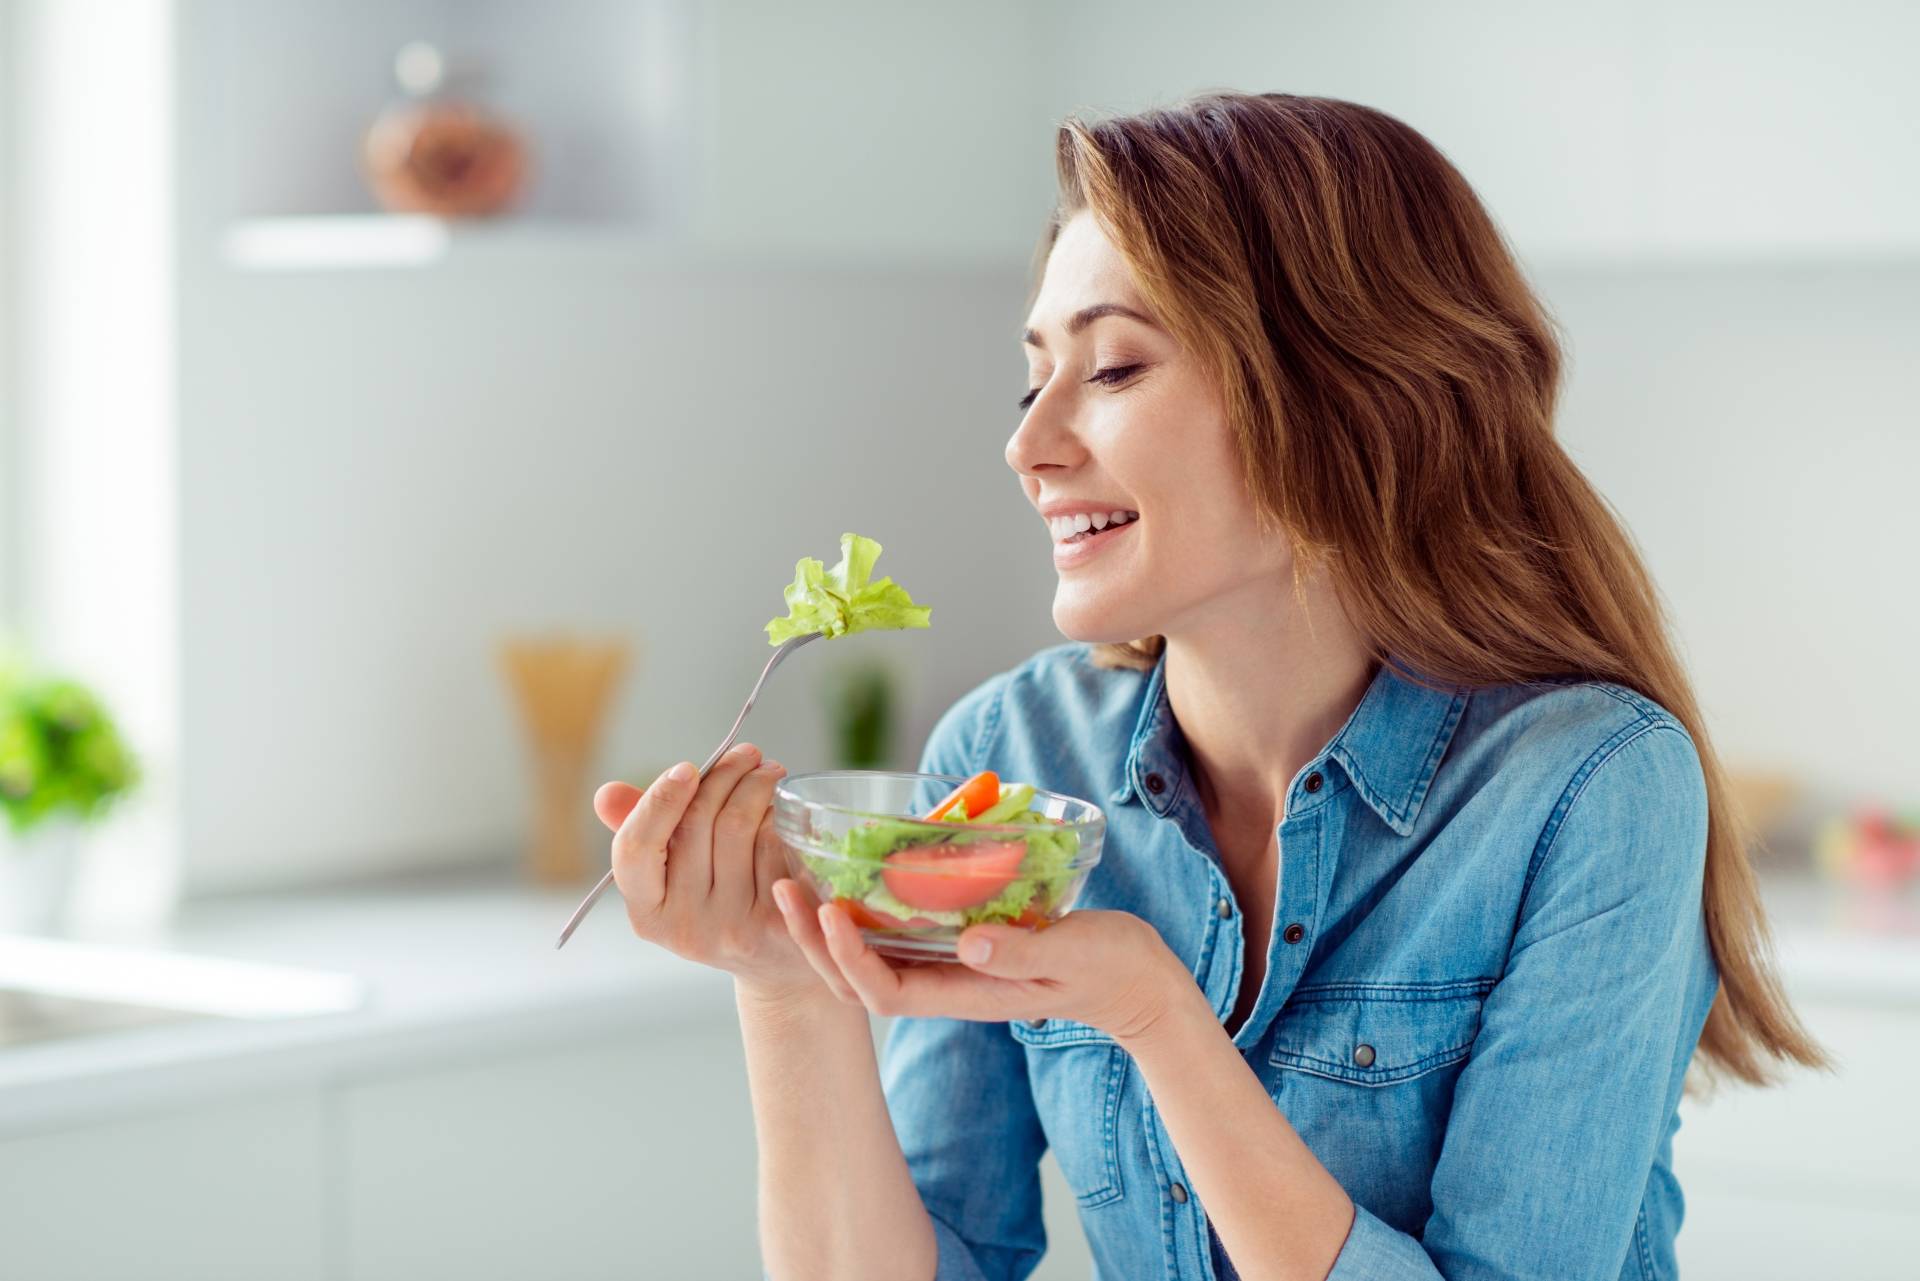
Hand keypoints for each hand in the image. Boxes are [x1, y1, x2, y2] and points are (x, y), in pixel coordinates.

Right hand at [595, 743, 825, 1002]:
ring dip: (757, 785)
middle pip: (696, 825)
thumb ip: (642, 833)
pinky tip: (785, 805)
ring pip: (739, 828)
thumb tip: (605, 795)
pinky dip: (780, 815)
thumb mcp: (675, 878)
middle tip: (747, 753)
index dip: (658, 801)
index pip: (634, 850)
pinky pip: (774, 846)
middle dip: (724, 774)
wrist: (780, 963)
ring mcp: (732, 929)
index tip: (687, 766)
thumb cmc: (721, 903)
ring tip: (769, 771)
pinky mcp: (777, 924)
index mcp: (648, 913)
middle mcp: (686, 927)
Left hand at [769, 888, 1196, 1043]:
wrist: (1136, 983)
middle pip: (859, 980)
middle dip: (815, 941)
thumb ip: (1024, 950)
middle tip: (784, 889)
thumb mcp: (1074, 953)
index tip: (830, 912)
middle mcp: (948, 985)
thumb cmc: (1110, 968)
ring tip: (796, 884)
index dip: (848, 957)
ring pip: (870, 960)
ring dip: (827, 929)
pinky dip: (863, 914)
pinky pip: (897, 938)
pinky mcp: (961, 947)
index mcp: (967, 993)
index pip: (885, 990)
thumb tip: (969, 941)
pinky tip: (849, 881)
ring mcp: (951, 969)